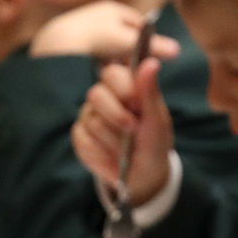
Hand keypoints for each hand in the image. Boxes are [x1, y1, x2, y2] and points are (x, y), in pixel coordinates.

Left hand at [30, 0, 180, 60]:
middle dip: (128, 51)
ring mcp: (84, 25)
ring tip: (115, 73)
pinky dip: (96, 61)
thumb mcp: (128, 43)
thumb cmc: (95, 39)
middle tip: (132, 69)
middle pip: (123, 35)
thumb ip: (153, 47)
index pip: (138, 24)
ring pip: (108, 45)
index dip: (146, 41)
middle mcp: (99, 13)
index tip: (149, 58)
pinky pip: (91, 51)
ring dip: (112, 58)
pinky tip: (95, 73)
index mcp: (113, 8)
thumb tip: (177, 50)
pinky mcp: (71, 38)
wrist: (57, 43)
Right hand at [71, 59, 173, 205]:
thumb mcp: (157, 121)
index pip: (113, 73)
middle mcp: (104, 98)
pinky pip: (84, 139)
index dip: (124, 89)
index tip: (137, 105)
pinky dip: (103, 152)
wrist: (142, 175)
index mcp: (125, 88)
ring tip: (127, 148)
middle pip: (97, 94)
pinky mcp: (79, 136)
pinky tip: (113, 158)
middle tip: (133, 129)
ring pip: (92, 121)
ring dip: (114, 139)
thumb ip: (150, 92)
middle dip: (117, 115)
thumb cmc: (153, 143)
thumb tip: (152, 62)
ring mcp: (89, 116)